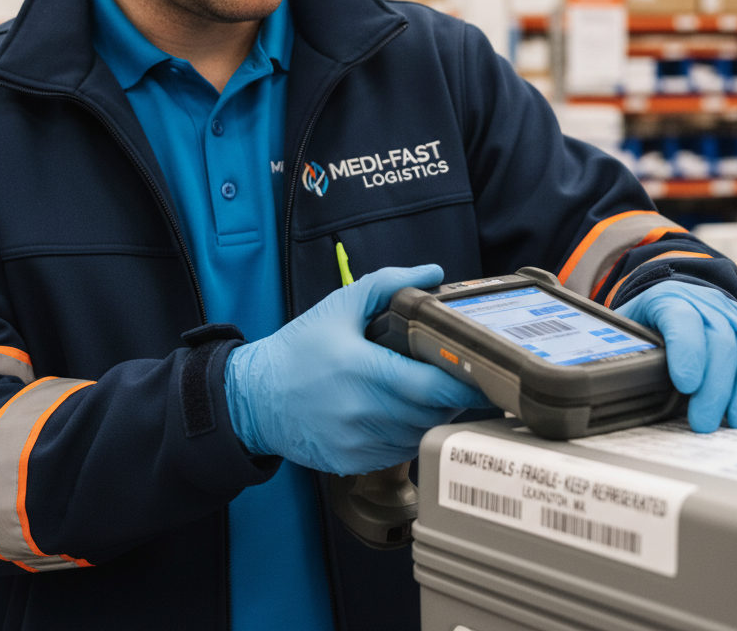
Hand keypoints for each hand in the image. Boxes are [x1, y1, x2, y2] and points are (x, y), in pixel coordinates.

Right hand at [224, 265, 487, 474]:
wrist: (256, 396)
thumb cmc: (299, 349)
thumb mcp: (340, 305)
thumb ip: (389, 284)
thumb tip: (433, 272)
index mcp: (360, 369)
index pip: (429, 385)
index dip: (461, 382)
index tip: (479, 371)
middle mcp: (361, 411)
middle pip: (431, 413)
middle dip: (451, 397)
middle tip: (457, 377)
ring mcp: (357, 442)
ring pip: (418, 435)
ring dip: (432, 416)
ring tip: (428, 393)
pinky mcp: (354, 463)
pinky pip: (398, 452)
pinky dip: (408, 433)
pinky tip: (401, 413)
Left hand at [616, 280, 736, 432]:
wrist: (677, 302)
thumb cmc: (649, 325)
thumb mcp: (630, 332)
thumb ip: (631, 352)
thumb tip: (624, 385)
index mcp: (670, 299)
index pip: (682, 319)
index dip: (687, 352)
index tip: (685, 385)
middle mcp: (708, 303)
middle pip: (721, 342)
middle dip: (715, 388)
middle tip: (703, 422)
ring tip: (734, 422)